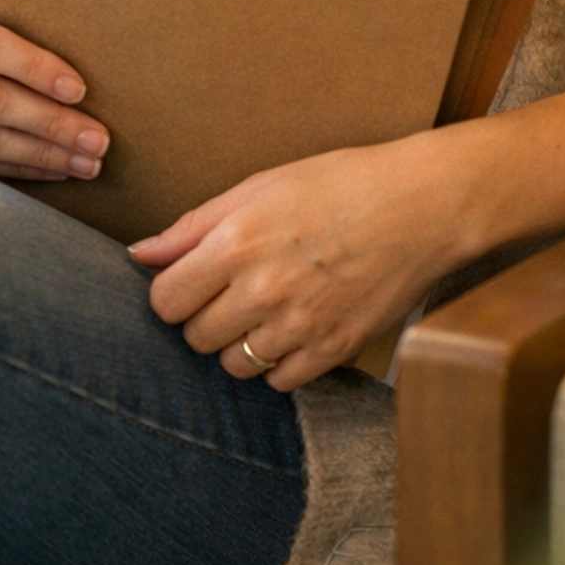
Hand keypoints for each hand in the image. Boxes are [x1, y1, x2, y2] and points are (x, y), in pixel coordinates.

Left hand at [129, 132, 463, 390]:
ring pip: (233, 366)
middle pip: (195, 338)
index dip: (172, 292)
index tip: (190, 281)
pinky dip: (278, 362)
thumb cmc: (341, 184)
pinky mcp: (334, 350)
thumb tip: (142, 255)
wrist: (423, 205)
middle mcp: (264, 290)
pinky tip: (294, 327)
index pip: (165, 300)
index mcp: (238, 242)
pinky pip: (279, 381)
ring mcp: (300, 326)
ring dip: (239, 343)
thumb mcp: (261, 186)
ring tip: (264, 309)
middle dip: (204, 317)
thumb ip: (194, 226)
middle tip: (231, 292)